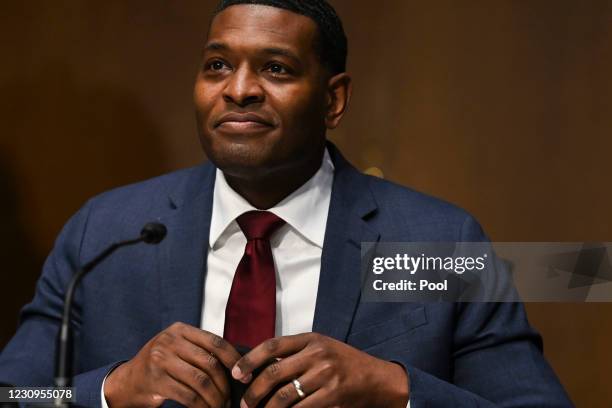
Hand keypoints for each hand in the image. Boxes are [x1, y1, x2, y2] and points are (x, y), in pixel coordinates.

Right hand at [104, 322, 240, 407]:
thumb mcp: (177, 348)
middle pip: (210, 363)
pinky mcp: (156, 381)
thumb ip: (199, 349)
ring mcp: (161, 360)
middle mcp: (169, 341)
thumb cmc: (160, 365)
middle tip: (230, 399)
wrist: (126, 382)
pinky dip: (201, 407)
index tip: (245, 376)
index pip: (215, 341)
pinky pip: (188, 396)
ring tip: (220, 406)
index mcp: (179, 329)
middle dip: (225, 384)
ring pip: (201, 381)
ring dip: (215, 398)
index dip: (234, 359)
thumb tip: (237, 364)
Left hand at [231, 333, 408, 407]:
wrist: (376, 378)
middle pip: (274, 372)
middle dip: (254, 391)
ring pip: (284, 395)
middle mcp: (317, 354)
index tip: (237, 373)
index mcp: (310, 339)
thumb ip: (295, 353)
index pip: (272, 345)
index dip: (250, 359)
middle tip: (245, 404)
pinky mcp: (332, 395)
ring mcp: (325, 375)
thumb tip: (260, 366)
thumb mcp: (320, 348)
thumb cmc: (344, 363)